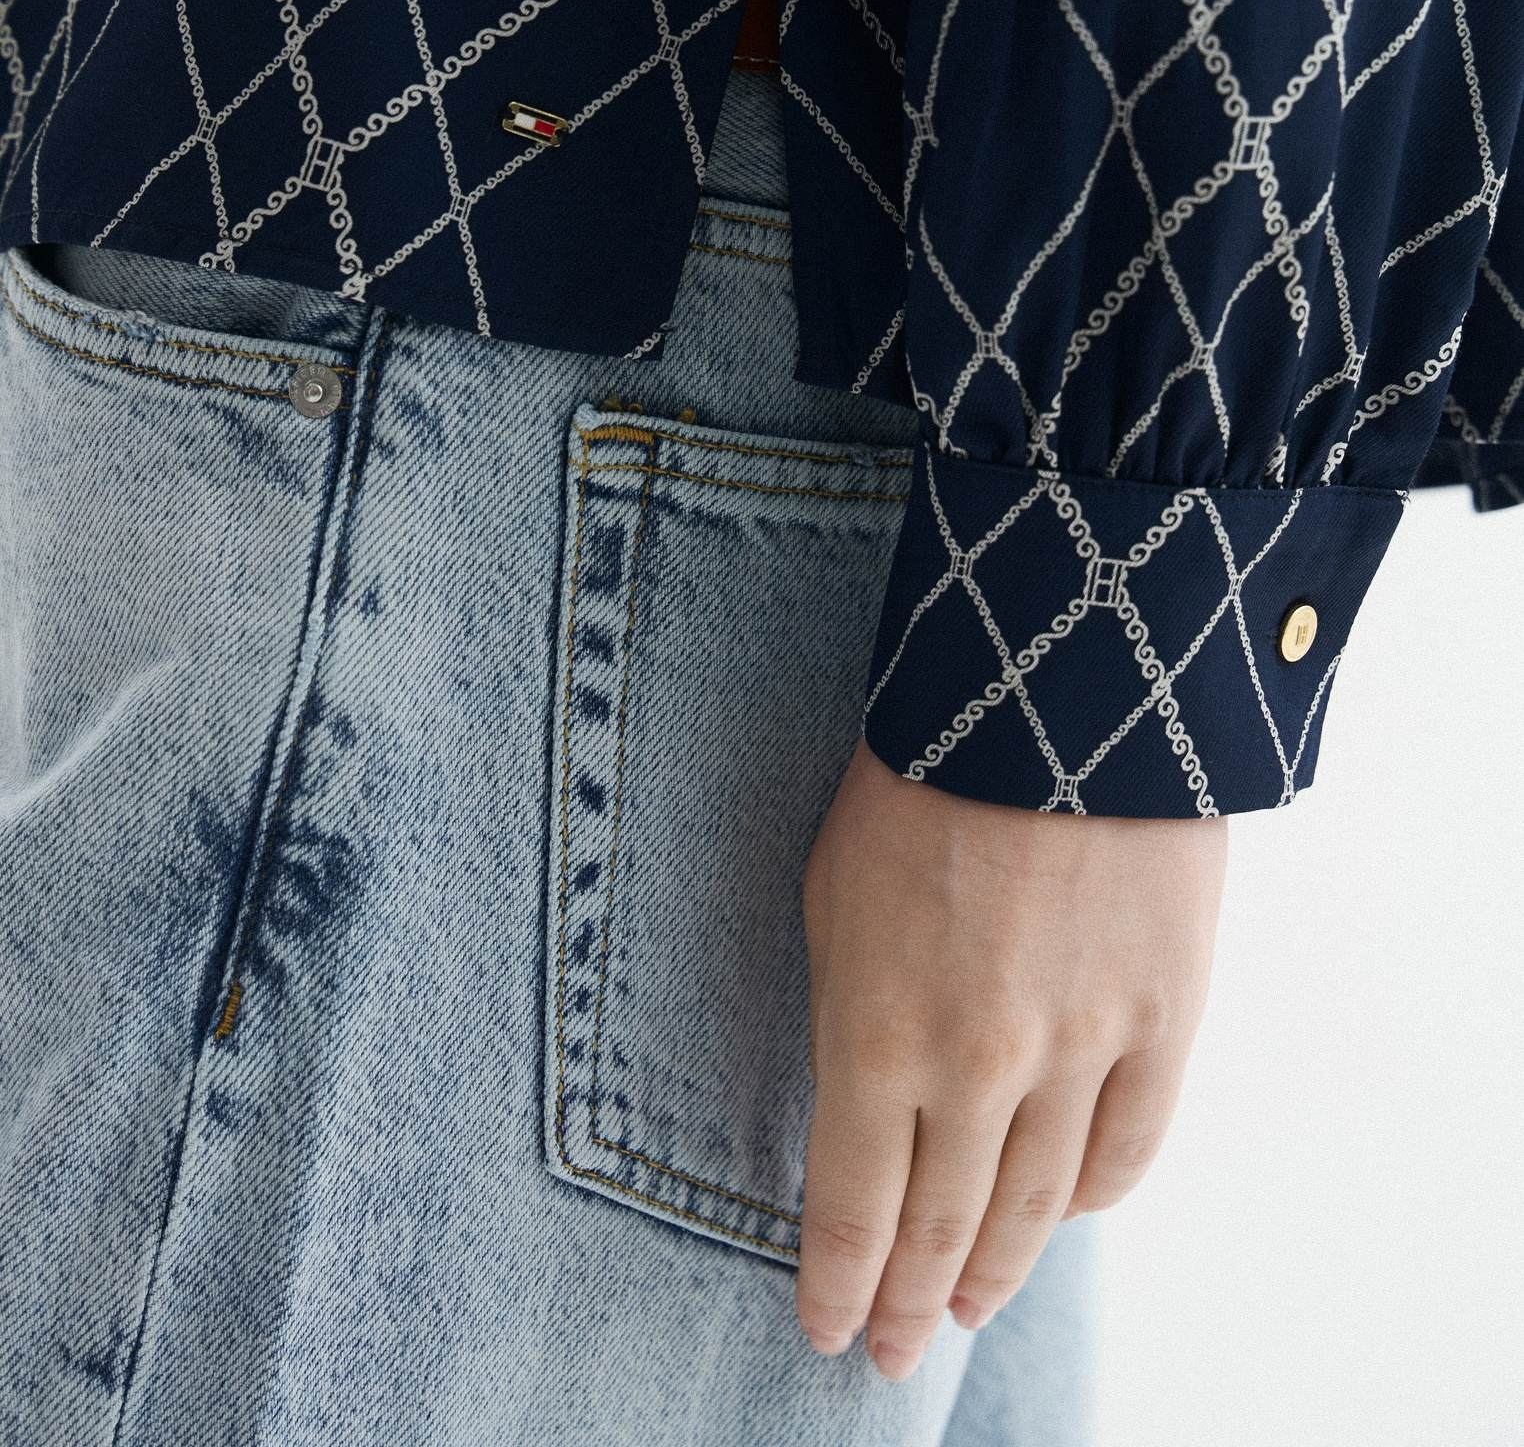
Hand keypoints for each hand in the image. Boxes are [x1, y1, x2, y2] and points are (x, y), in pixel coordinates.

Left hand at [796, 736, 1226, 1379]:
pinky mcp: (1164, 1017)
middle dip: (906, 1304)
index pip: (850, 1208)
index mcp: (875, 1033)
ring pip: (1035, 1209)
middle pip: (941, 1230)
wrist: (1061, 684)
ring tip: (964, 1313)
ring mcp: (1081, 1049)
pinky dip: (1089, 1198)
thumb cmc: (919, 772)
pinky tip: (1061, 1217)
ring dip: (995, 1273)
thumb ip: (849, 1013)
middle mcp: (977, 1068)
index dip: (837, 1286)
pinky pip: (1128, 1148)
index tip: (828, 1331)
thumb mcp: (833, 889)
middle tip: (890, 1354)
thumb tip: (860, 1106)